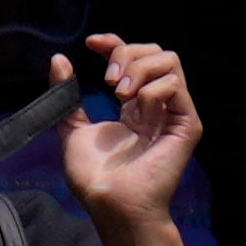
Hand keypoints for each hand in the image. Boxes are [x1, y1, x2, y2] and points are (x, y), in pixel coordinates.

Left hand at [58, 34, 201, 222]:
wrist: (110, 200)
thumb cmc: (94, 176)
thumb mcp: (71, 127)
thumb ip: (65, 95)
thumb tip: (59, 59)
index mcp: (134, 107)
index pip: (135, 59)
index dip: (114, 44)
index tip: (90, 44)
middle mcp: (157, 107)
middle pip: (156, 53)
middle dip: (126, 54)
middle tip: (108, 82)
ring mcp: (173, 115)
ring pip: (169, 61)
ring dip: (139, 68)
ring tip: (119, 92)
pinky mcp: (186, 126)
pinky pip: (175, 86)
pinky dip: (151, 89)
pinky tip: (136, 108)